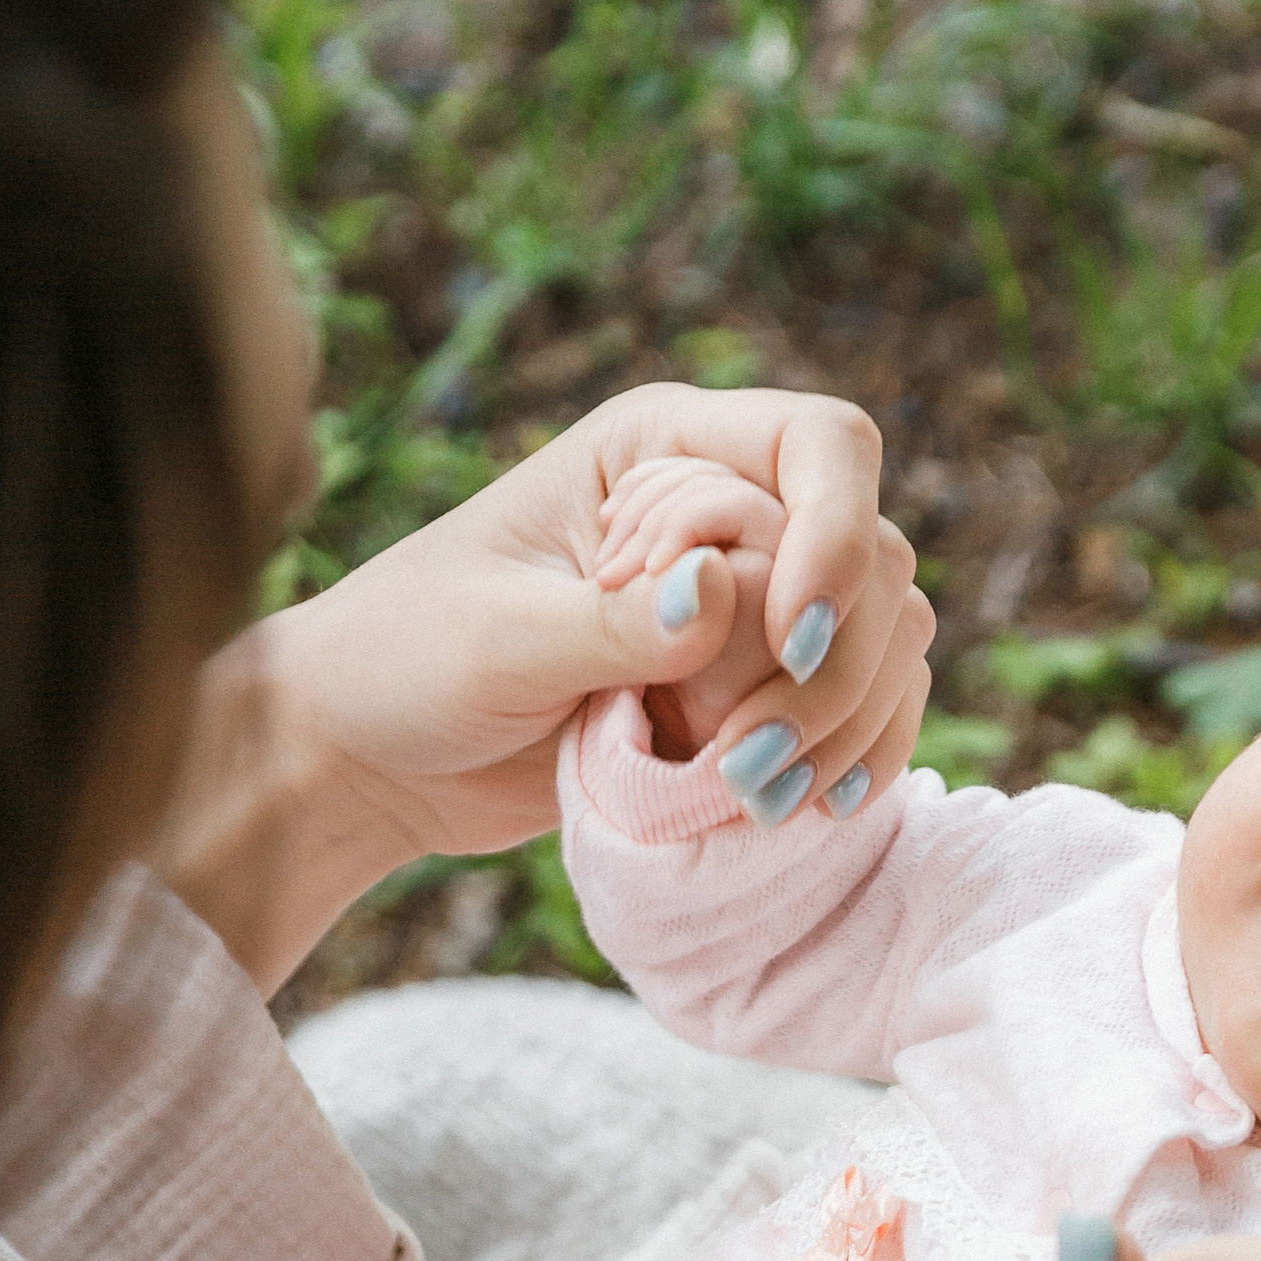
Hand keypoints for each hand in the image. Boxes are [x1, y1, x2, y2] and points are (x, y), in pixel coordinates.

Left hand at [163, 384, 934, 987]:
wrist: (373, 757)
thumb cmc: (407, 661)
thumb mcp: (501, 637)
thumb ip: (619, 623)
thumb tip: (729, 597)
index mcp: (659, 452)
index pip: (822, 447)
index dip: (834, 535)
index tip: (788, 639)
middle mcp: (727, 512)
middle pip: (873, 558)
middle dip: (834, 666)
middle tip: (748, 764)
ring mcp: (753, 608)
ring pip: (887, 641)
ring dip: (847, 725)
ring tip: (756, 800)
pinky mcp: (755, 693)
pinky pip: (863, 713)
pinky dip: (852, 761)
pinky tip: (803, 813)